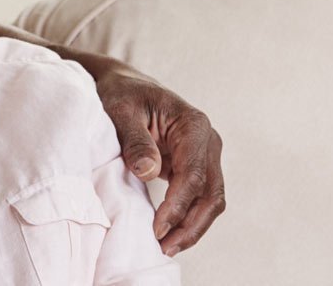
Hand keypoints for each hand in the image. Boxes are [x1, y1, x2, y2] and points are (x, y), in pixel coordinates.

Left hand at [97, 63, 224, 256]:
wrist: (125, 86)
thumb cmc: (122, 95)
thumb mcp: (121, 111)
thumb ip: (135, 140)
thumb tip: (148, 171)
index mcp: (193, 124)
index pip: (194, 174)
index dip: (178, 205)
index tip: (158, 228)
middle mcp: (207, 140)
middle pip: (211, 193)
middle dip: (191, 225)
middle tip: (164, 246)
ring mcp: (205, 155)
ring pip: (210, 200)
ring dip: (192, 227)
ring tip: (166, 246)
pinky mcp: (195, 166)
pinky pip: (198, 197)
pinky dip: (187, 218)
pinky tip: (168, 233)